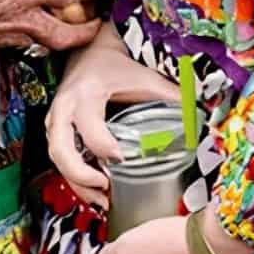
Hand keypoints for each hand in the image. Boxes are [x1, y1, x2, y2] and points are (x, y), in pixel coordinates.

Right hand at [0, 0, 109, 56]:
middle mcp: (21, 21)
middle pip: (67, 36)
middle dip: (87, 30)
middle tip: (97, 20)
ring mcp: (7, 36)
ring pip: (46, 43)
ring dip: (62, 36)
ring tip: (70, 24)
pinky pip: (22, 44)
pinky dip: (34, 37)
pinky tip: (30, 26)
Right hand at [46, 29, 181, 208]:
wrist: (90, 54)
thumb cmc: (116, 67)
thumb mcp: (144, 77)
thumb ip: (171, 96)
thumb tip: (198, 117)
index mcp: (87, 93)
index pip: (88, 124)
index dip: (102, 145)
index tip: (121, 159)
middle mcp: (64, 108)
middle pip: (60, 149)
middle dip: (80, 174)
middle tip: (106, 187)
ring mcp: (55, 121)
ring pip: (56, 160)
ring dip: (77, 184)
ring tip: (103, 200)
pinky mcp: (54, 132)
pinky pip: (59, 160)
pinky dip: (74, 179)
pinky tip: (95, 192)